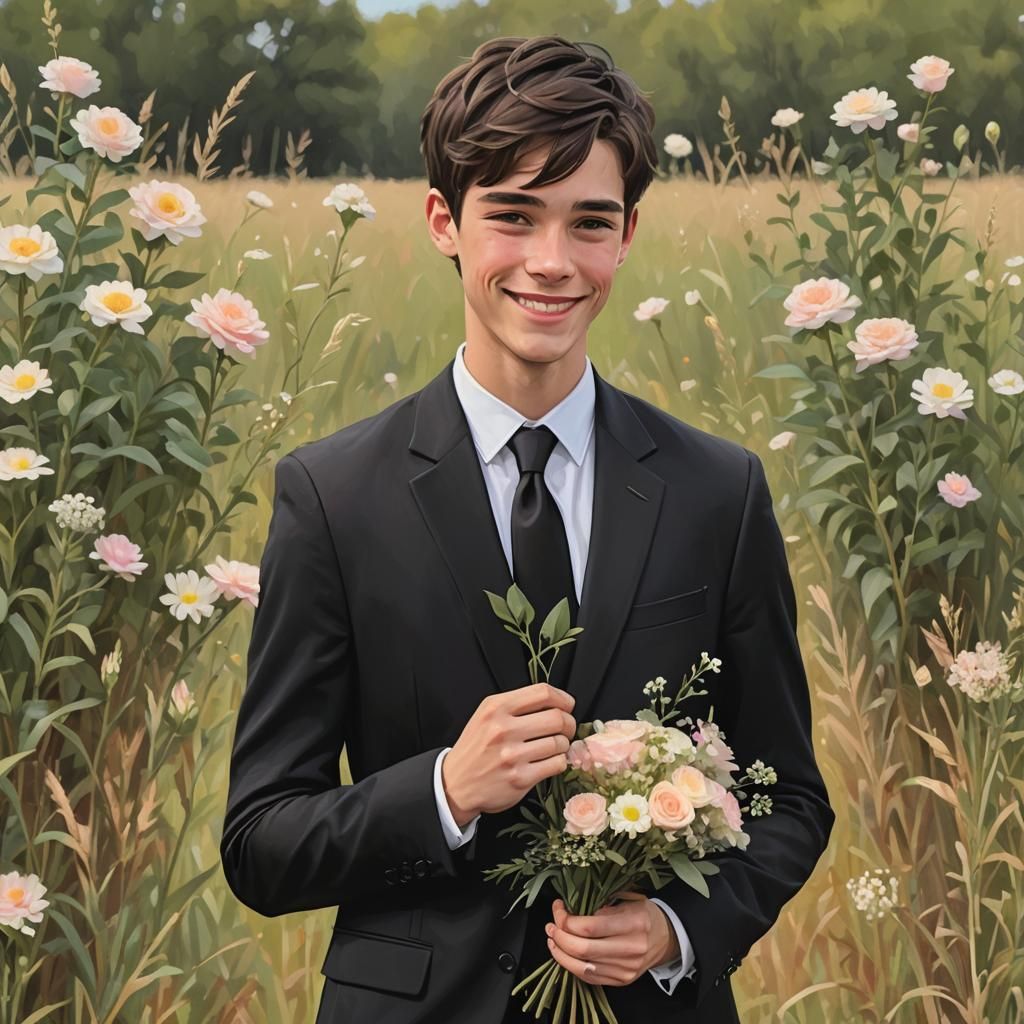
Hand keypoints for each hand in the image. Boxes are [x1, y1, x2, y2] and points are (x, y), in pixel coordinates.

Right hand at [442, 682, 576, 825]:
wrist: (455, 784)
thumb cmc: (476, 747)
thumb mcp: (487, 715)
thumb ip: (516, 705)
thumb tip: (557, 702)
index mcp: (496, 708)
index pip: (543, 693)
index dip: (563, 698)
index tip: (567, 705)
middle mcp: (503, 729)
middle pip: (557, 717)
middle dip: (569, 723)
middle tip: (566, 728)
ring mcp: (512, 755)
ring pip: (559, 742)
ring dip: (563, 744)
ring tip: (554, 746)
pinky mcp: (520, 779)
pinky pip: (556, 764)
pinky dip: (559, 761)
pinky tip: (550, 761)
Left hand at [543, 891, 680, 986]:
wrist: (666, 937)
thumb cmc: (644, 914)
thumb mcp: (628, 901)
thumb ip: (602, 907)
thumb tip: (572, 914)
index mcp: (633, 923)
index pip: (590, 927)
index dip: (567, 920)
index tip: (558, 908)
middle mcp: (631, 949)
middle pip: (583, 949)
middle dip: (560, 937)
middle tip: (551, 926)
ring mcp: (626, 969)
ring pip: (583, 967)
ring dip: (561, 954)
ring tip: (552, 940)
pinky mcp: (622, 981)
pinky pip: (590, 977)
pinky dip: (572, 966)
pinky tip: (563, 955)